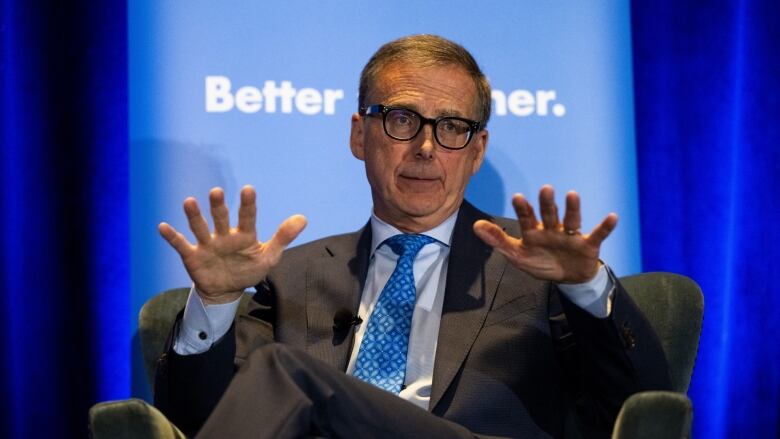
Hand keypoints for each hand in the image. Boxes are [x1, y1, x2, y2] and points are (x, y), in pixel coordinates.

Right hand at [158, 185, 306, 303]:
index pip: (247, 217)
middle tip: (217, 192)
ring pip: (200, 227)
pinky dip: (171, 236)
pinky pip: (180, 244)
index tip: (248, 190)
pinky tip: (162, 227)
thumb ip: (283, 237)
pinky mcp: (192, 256)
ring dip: (194, 216)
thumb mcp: (268, 257)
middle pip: (221, 218)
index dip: (248, 205)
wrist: (226, 291)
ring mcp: (207, 244)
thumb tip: (303, 218)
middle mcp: (224, 235)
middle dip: (219, 206)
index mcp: (244, 235)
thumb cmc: (248, 269)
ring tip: (189, 202)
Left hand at [473, 185, 616, 283]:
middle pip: (549, 215)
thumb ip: (498, 240)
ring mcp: (570, 236)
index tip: (518, 197)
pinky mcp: (588, 245)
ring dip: (573, 209)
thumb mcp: (517, 255)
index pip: (527, 219)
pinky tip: (612, 217)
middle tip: (545, 189)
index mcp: (534, 232)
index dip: (523, 209)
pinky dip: (605, 227)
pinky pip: (598, 234)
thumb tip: (475, 225)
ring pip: (572, 220)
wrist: (568, 279)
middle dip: (547, 204)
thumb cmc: (541, 263)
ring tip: (572, 195)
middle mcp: (553, 229)